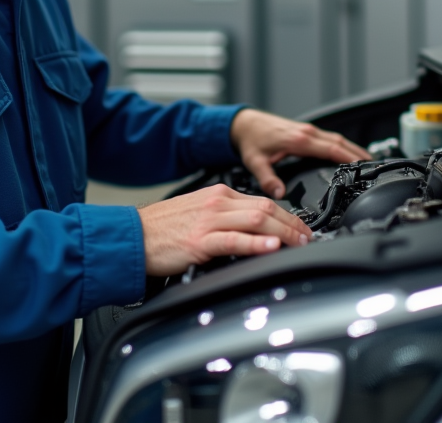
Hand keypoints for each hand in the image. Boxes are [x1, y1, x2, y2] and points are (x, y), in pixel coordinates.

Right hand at [137, 184, 312, 275]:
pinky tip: (270, 247)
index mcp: (218, 194)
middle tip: (308, 237)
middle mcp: (217, 203)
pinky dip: (255, 243)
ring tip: (299, 243)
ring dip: (283, 233)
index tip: (300, 228)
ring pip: (255, 221)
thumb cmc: (163, 229)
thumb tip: (253, 231)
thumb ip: (225, 218)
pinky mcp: (200, 240)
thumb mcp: (199, 213)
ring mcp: (209, 220)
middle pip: (265, 209)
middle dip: (292, 224)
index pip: (262, 201)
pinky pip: (233, 240)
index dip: (287, 216)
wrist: (132, 236)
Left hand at [231, 109, 370, 199]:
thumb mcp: (255, 162)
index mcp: (298, 141)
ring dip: (352, 148)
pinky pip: (329, 138)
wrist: (244, 124)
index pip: (331, 148)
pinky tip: (347, 153)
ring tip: (367, 161)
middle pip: (340, 142)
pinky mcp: (305, 131)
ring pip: (337, 138)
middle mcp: (306, 133)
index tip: (362, 166)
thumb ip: (267, 179)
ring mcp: (307, 130)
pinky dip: (342, 146)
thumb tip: (279, 193)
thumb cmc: (250, 140)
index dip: (349, 156)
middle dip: (358, 153)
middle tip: (373, 167)